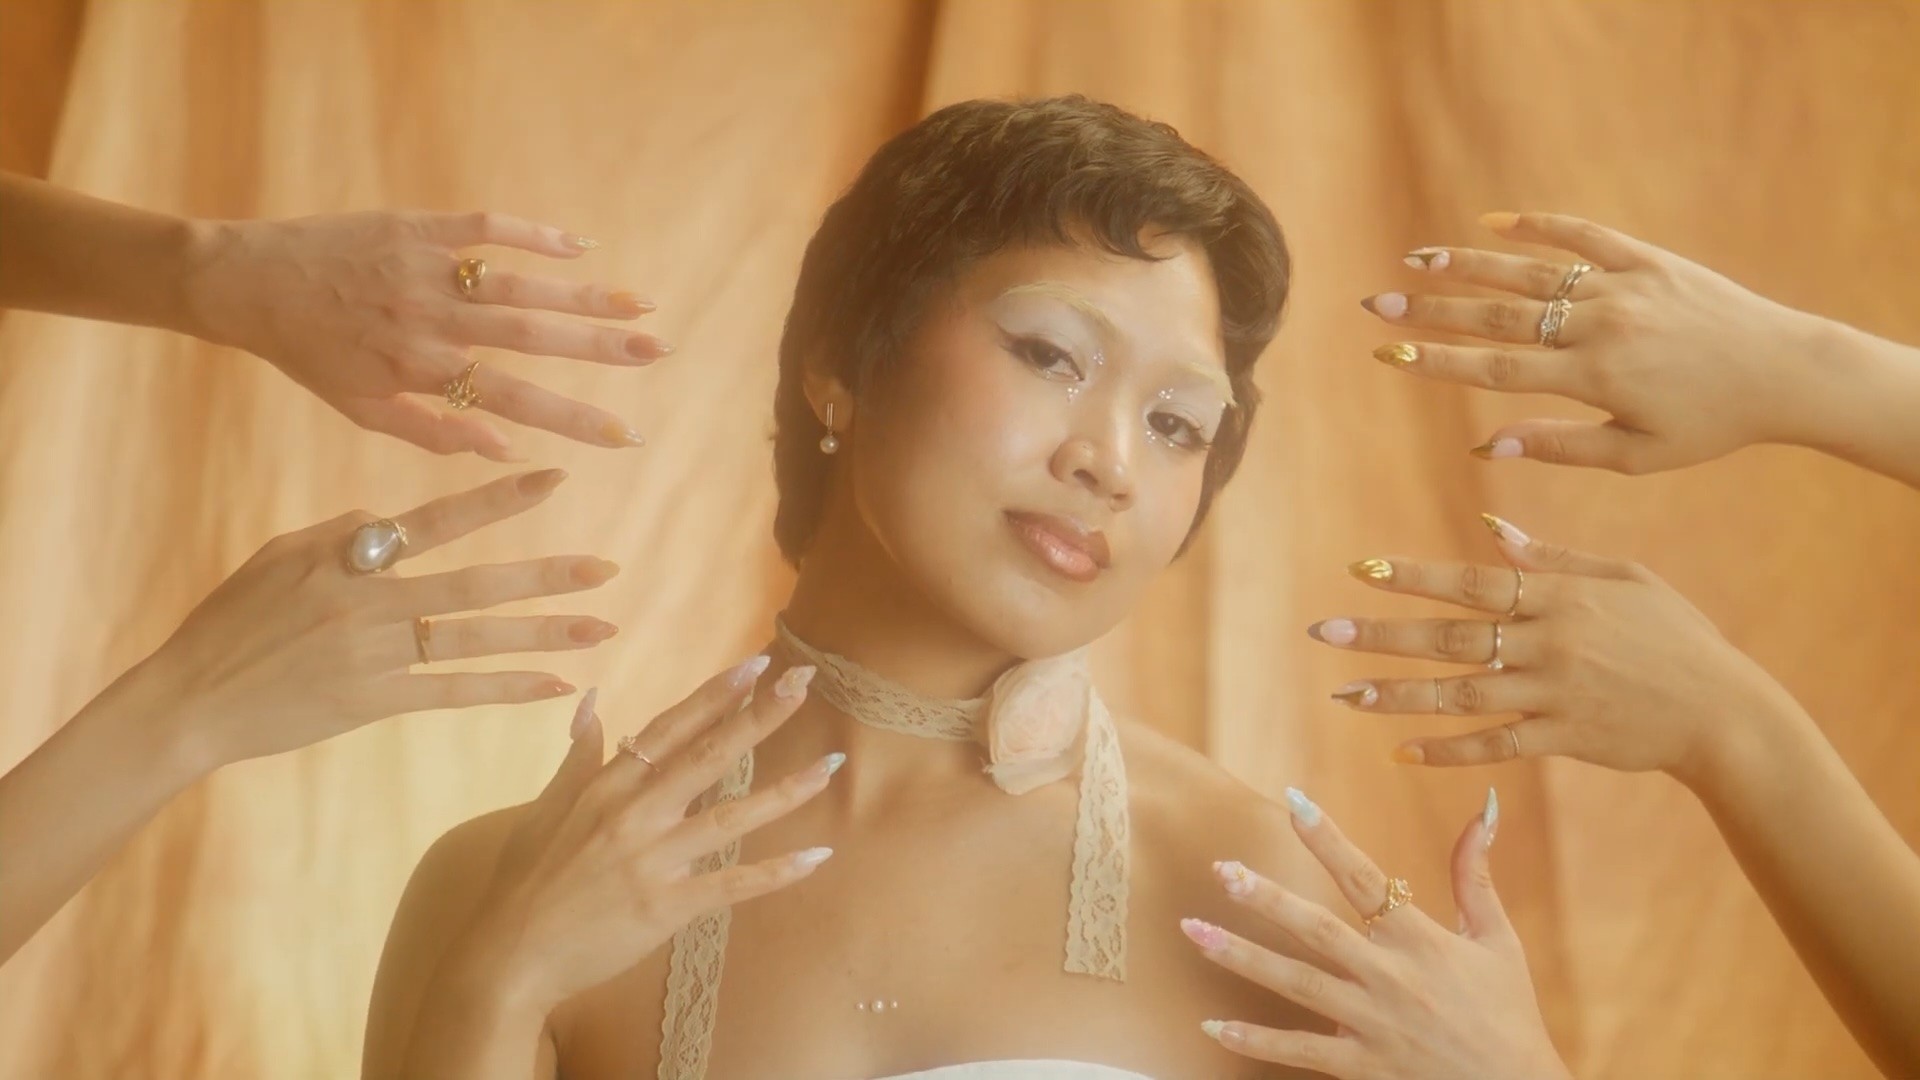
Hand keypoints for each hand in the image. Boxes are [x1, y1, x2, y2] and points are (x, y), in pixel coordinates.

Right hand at [132, 469, 619, 770]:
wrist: (190, 699)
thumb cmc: (233, 621)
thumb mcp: (280, 556)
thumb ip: (344, 534)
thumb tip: (393, 520)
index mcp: (346, 555)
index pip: (436, 519)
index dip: (497, 498)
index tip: (555, 480)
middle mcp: (367, 601)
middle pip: (474, 585)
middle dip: (545, 576)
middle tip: (607, 568)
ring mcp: (373, 654)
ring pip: (475, 640)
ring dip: (543, 634)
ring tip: (602, 627)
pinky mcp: (373, 701)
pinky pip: (453, 693)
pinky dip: (506, 688)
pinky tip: (556, 684)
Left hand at [182, 210, 669, 458]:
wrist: (245, 282)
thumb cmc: (307, 354)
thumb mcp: (362, 410)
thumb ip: (436, 432)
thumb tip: (508, 448)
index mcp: (420, 372)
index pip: (515, 401)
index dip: (574, 418)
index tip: (624, 434)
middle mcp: (430, 321)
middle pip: (533, 336)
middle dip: (603, 346)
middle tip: (659, 351)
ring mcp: (426, 269)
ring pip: (519, 282)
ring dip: (585, 293)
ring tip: (640, 304)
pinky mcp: (416, 226)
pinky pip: (485, 227)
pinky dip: (534, 235)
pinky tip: (580, 246)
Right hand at [424, 665, 841, 1021]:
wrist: (509, 956)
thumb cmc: (526, 881)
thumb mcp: (544, 807)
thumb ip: (577, 755)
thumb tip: (590, 700)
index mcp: (607, 786)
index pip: (671, 727)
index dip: (716, 694)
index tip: (758, 664)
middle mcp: (634, 814)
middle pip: (710, 755)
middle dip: (760, 716)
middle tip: (804, 683)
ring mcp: (652, 860)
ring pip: (731, 817)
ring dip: (785, 791)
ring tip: (831, 768)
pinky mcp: (666, 907)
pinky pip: (731, 885)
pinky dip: (775, 873)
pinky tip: (816, 857)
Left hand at [1187, 788, 1568, 1079]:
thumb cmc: (1508, 1013)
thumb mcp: (1498, 940)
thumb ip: (1474, 875)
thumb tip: (1482, 809)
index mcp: (1420, 940)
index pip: (1365, 878)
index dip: (1328, 838)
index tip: (1292, 801)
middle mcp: (1390, 977)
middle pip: (1317, 930)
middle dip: (1265, 898)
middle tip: (1221, 870)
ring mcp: (1372, 1024)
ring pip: (1296, 984)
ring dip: (1242, 957)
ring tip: (1194, 932)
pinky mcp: (1363, 1067)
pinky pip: (1299, 1050)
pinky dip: (1254, 1040)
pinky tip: (1212, 1025)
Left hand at [1309, 513, 1795, 783]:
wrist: (1725, 713)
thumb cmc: (1677, 636)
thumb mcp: (1624, 580)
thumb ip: (1552, 559)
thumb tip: (1490, 527)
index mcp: (1560, 597)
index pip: (1472, 581)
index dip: (1414, 576)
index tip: (1361, 570)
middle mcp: (1549, 643)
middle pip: (1452, 637)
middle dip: (1383, 634)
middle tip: (1326, 632)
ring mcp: (1554, 694)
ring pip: (1461, 695)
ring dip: (1397, 695)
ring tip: (1344, 694)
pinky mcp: (1563, 739)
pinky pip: (1493, 745)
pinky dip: (1447, 750)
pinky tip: (1402, 752)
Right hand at [1363, 211, 1826, 474]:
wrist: (1786, 371)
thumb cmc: (1711, 425)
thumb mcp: (1637, 455)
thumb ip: (1560, 447)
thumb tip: (1486, 448)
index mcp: (1594, 378)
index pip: (1495, 368)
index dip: (1435, 361)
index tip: (1388, 351)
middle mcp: (1601, 325)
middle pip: (1498, 315)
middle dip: (1432, 309)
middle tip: (1377, 301)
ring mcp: (1623, 286)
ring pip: (1531, 272)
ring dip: (1468, 263)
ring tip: (1417, 259)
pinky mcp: (1649, 260)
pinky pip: (1585, 236)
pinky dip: (1539, 227)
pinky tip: (1495, 221)